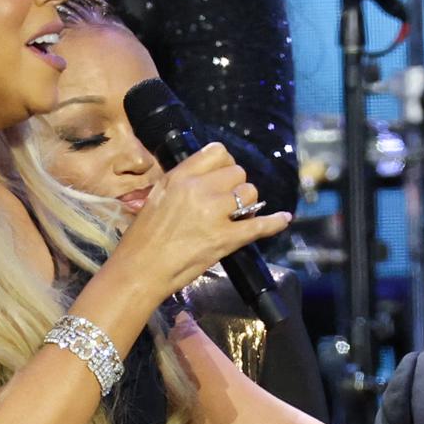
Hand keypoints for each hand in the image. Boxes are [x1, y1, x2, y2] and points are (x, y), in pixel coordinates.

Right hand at [107, 141, 289, 303]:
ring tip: (236, 216)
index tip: (222, 177)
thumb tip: (204, 177)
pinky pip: (260, 225)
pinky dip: (275, 222)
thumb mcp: (156, 197)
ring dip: (246, 204)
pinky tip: (284, 219)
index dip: (224, 164)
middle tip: (227, 203)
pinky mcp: (226, 239)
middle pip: (237, 173)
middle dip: (235, 186)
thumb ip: (181, 182)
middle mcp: (199, 189)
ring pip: (250, 193)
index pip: (217, 152)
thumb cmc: (142, 238)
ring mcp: (215, 214)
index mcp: (180, 177)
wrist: (139, 271)